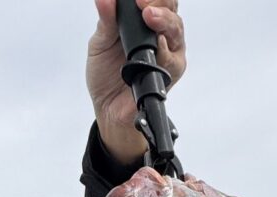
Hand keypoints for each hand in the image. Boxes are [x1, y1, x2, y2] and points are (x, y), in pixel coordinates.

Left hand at [87, 0, 185, 165]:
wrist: (107, 107)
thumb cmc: (106, 74)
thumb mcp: (100, 44)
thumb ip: (106, 21)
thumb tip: (104, 0)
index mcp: (145, 23)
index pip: (157, 1)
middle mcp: (161, 35)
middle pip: (171, 11)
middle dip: (161, 5)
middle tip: (144, 5)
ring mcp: (169, 53)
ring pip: (176, 31)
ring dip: (165, 22)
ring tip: (150, 17)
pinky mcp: (171, 73)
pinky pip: (172, 59)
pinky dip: (165, 51)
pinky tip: (158, 46)